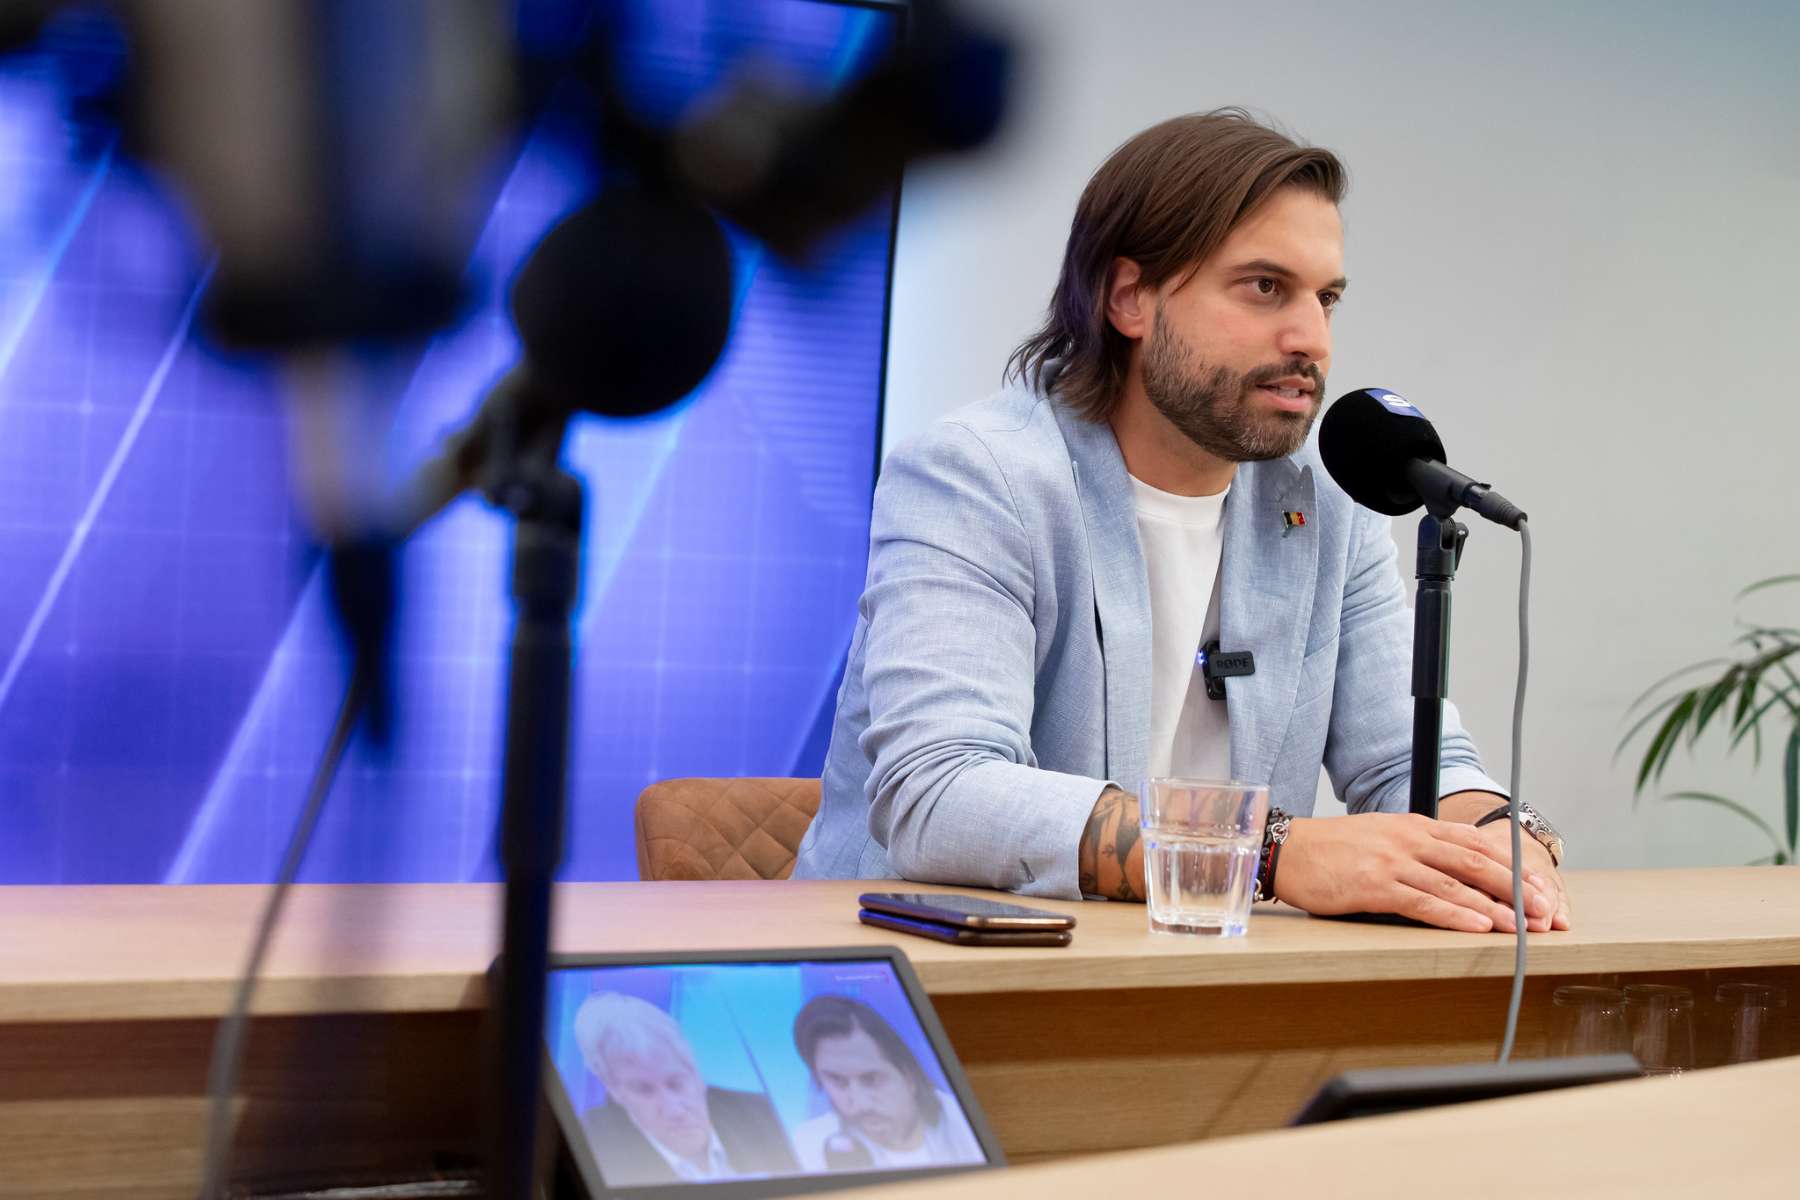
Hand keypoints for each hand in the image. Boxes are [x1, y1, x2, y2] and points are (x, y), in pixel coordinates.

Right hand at [1274, 813, 1556, 932]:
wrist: (1288, 849)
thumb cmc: (1334, 849)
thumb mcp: (1384, 838)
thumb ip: (1420, 850)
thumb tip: (1458, 874)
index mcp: (1416, 826)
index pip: (1477, 844)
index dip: (1515, 866)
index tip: (1542, 888)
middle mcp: (1411, 839)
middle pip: (1477, 862)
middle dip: (1517, 887)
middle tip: (1546, 910)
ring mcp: (1394, 861)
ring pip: (1456, 883)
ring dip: (1495, 906)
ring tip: (1525, 926)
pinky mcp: (1375, 884)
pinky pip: (1423, 901)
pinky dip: (1455, 914)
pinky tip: (1478, 926)